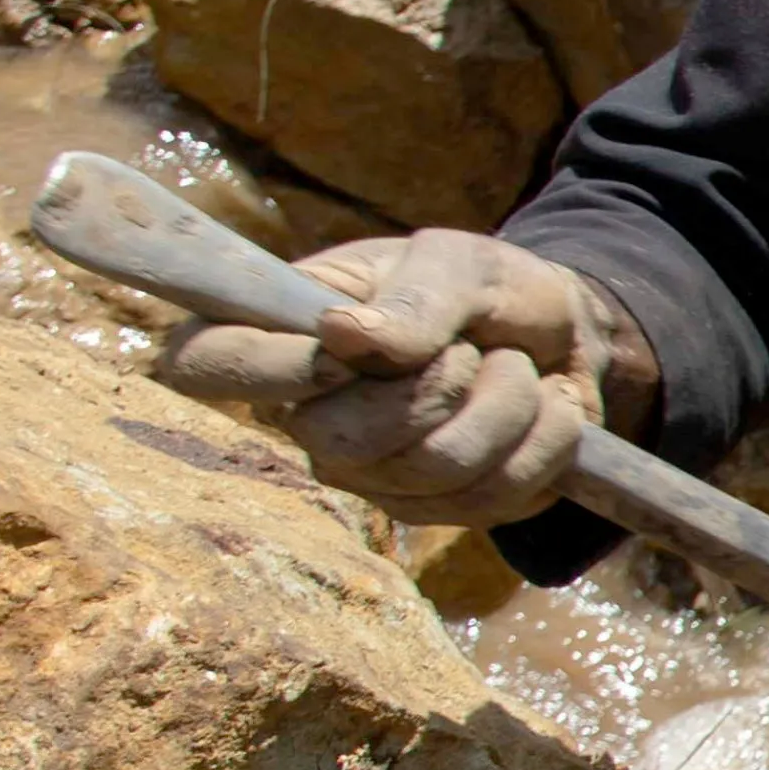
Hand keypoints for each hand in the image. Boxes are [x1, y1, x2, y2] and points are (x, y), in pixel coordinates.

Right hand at [151, 227, 636, 526]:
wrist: (565, 332)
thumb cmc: (485, 287)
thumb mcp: (459, 261)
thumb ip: (412, 295)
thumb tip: (342, 335)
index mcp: (282, 334)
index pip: (203, 364)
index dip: (266, 368)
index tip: (344, 349)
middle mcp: (308, 416)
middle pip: (336, 440)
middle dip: (434, 386)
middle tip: (468, 348)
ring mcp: (370, 473)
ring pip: (433, 466)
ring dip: (505, 403)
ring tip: (512, 368)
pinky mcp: (438, 507)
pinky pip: (492, 494)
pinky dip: (541, 438)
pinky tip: (539, 409)